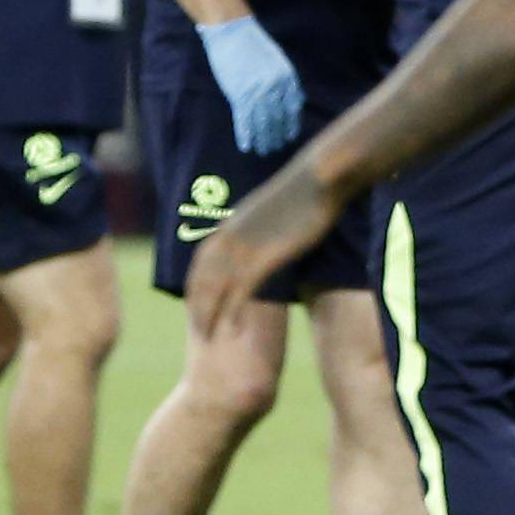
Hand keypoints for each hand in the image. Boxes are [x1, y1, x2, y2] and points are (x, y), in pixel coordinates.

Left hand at [183, 158, 343, 339]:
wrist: (318, 179)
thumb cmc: (306, 190)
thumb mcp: (272, 207)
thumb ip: (261, 223)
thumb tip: (265, 229)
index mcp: (229, 226)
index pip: (201, 263)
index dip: (196, 287)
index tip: (196, 305)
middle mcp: (228, 238)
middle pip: (202, 280)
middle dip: (197, 307)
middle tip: (198, 330)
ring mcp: (243, 248)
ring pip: (215, 289)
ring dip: (208, 315)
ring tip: (207, 336)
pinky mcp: (262, 258)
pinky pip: (240, 292)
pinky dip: (232, 312)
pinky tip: (233, 329)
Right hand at [195, 12, 307, 155]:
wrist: (232, 32)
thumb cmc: (253, 44)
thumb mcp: (278, 61)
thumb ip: (286, 81)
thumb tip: (295, 101)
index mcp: (288, 78)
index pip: (293, 107)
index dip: (291, 124)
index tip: (289, 136)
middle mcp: (276, 88)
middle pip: (278, 118)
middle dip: (277, 135)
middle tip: (275, 148)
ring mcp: (258, 92)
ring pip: (262, 123)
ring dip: (263, 140)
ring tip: (263, 151)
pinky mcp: (239, 95)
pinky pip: (244, 120)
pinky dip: (245, 135)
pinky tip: (246, 146)